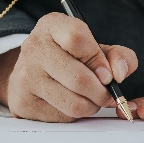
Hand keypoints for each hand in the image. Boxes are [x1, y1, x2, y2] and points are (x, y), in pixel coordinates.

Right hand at [0, 13, 137, 121]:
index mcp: (52, 25)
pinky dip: (74, 115)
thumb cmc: (70, 58)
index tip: (107, 73)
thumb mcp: (95, 48)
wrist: (31, 73)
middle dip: (101, 92)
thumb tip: (119, 73)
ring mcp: (25, 76)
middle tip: (106, 94)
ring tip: (90, 99)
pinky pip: (62, 117)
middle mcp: (34, 47)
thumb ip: (118, 56)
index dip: (98, 60)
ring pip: (74, 103)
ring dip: (91, 106)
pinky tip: (70, 103)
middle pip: (79, 78)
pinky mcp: (23, 102)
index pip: (77, 37)